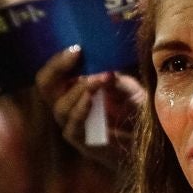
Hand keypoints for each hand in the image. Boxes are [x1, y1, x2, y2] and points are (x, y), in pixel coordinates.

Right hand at [35, 47, 144, 166]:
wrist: (147, 143)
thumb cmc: (134, 112)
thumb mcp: (127, 88)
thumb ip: (114, 78)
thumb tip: (103, 65)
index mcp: (72, 88)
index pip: (53, 73)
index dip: (59, 60)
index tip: (77, 48)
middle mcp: (66, 105)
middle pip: (45, 86)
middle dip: (57, 68)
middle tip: (76, 55)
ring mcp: (71, 124)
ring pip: (60, 106)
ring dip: (79, 89)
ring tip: (98, 79)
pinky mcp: (80, 141)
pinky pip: (73, 126)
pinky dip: (81, 110)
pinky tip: (92, 98)